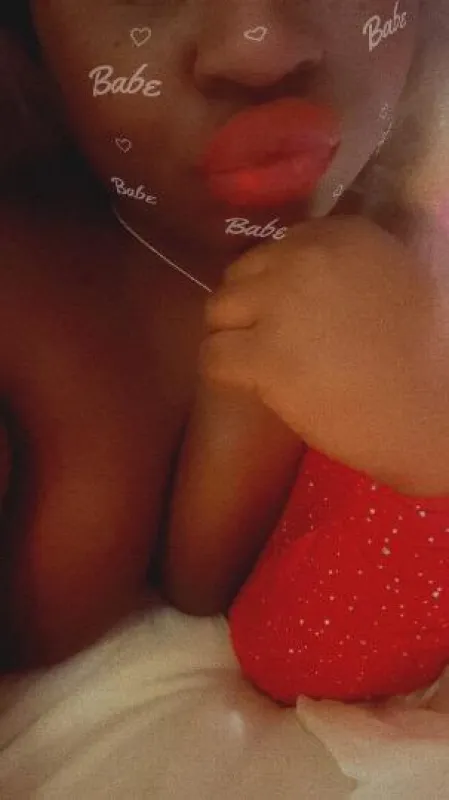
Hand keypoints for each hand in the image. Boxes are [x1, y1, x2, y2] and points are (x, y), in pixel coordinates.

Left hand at [201, 217, 448, 492]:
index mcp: (343, 235)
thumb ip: (347, 267)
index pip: (276, 250)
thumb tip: (302, 278)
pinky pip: (213, 356)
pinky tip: (250, 385)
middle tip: (268, 340)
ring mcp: (281, 305)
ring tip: (257, 365)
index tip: (285, 313)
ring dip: (232, 337)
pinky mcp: (266, 355)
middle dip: (248, 309)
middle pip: (240, 276)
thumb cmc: (426, 355)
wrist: (437, 409)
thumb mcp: (397, 279)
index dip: (273, 285)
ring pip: (218, 311)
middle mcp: (304, 259)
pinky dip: (223, 372)